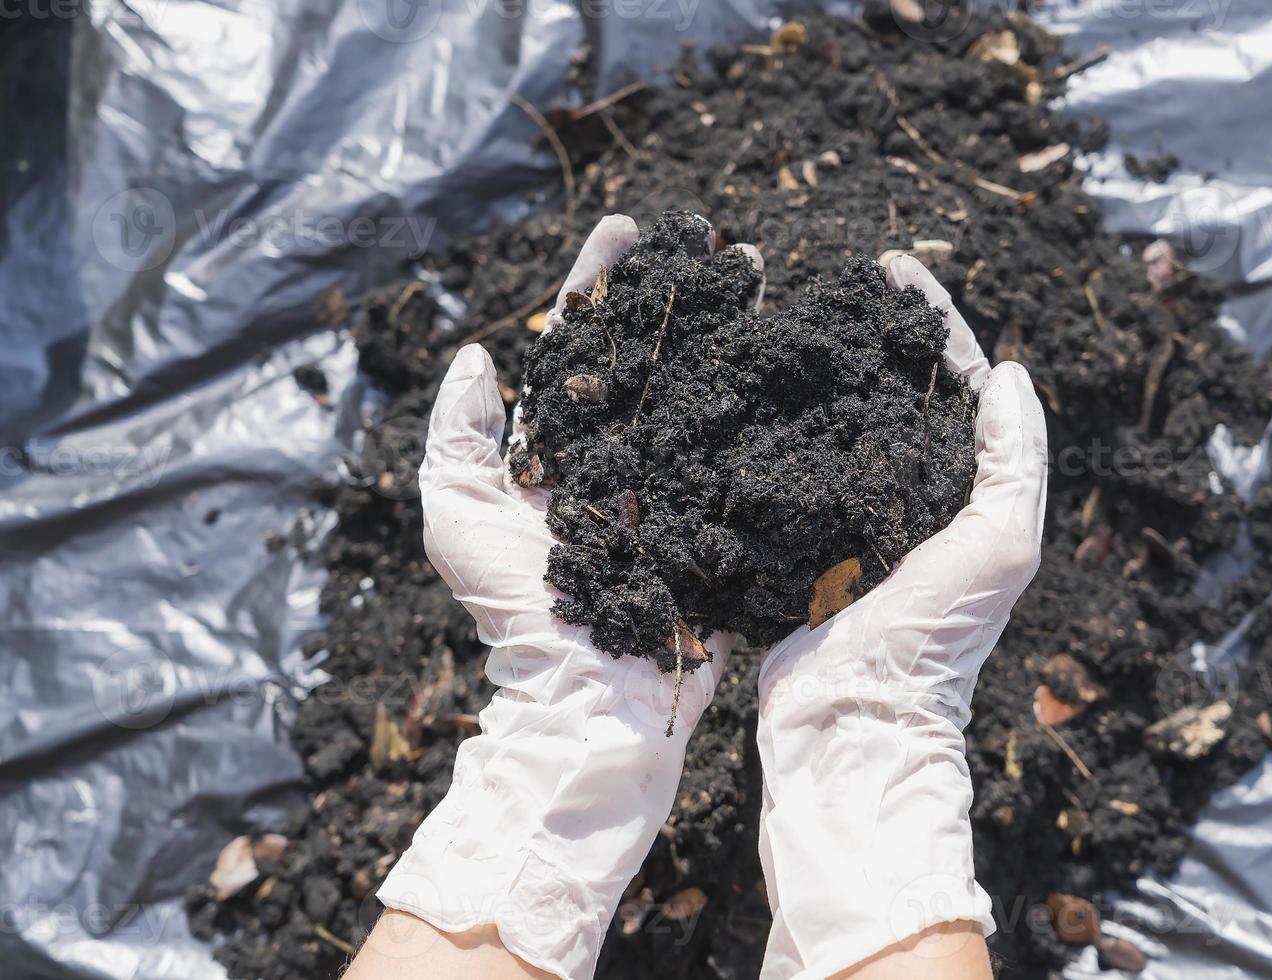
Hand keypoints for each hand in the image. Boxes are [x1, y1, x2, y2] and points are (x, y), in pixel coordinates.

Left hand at [371, 216, 746, 978]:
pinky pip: (748, 454)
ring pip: (708, 391)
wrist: (588, 703)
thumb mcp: (459, 520)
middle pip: (656, 354)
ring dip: (733, 329)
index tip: (628, 227)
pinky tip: (796, 357)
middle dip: (684, 292)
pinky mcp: (722, 523)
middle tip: (717, 240)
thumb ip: (458, 436)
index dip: (603, 283)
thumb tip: (479, 355)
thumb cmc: (517, 616)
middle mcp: (623, 457)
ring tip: (762, 275)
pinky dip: (772, 406)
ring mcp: (678, 487)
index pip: (583, 343)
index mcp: (562, 448)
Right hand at [755, 255, 1046, 977]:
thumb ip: (1017, 460)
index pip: (954, 383)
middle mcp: (905, 496)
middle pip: (888, 393)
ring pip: (829, 422)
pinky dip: (765, 425)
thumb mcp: (1001, 546)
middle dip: (865, 333)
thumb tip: (1015, 373)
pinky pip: (778, 468)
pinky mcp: (788, 541)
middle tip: (829, 278)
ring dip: (812, 369)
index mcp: (961, 492)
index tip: (892, 267)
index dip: (929, 320)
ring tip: (783, 314)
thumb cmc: (935, 639)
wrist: (850, 724)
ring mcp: (844, 518)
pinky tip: (740, 385)